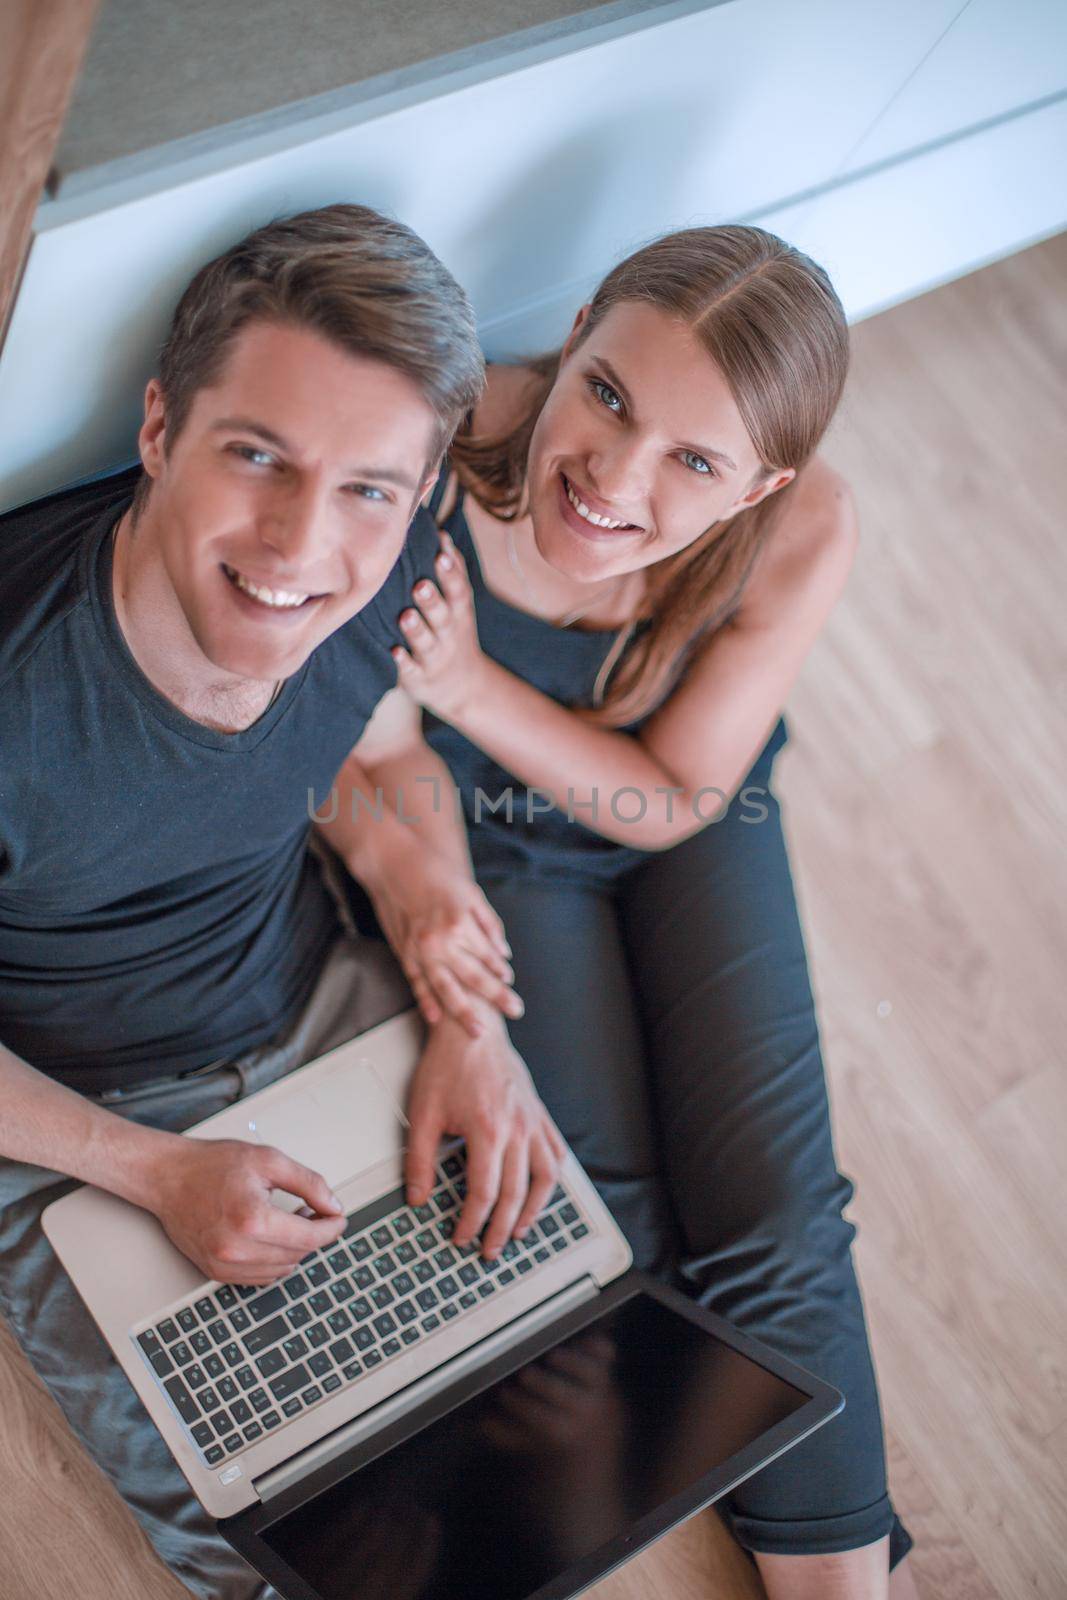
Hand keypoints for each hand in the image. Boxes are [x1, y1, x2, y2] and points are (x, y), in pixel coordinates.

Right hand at [150, 1135, 347, 1283]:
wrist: (168, 1178)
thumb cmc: (212, 1165)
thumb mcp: (269, 1160)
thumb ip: (308, 1183)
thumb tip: (333, 1206)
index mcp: (253, 1220)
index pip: (309, 1238)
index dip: (331, 1228)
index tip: (338, 1218)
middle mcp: (237, 1250)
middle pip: (298, 1254)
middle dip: (314, 1235)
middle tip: (315, 1211)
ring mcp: (224, 1265)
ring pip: (282, 1269)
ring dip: (295, 1249)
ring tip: (291, 1220)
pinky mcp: (216, 1272)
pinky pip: (260, 1277)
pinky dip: (274, 1260)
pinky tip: (272, 1236)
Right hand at [363, 841, 523, 1037]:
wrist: (394, 865)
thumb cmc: (435, 875)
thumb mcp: (471, 893)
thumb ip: (489, 924)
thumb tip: (503, 953)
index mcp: (461, 923)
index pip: (488, 956)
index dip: (501, 973)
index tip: (511, 985)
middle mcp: (441, 940)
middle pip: (473, 977)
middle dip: (496, 997)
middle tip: (515, 1011)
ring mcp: (420, 950)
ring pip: (445, 989)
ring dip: (463, 1012)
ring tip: (478, 1031)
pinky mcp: (403, 953)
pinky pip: (417, 983)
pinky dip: (426, 1002)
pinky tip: (437, 1019)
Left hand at [391, 529, 485, 721]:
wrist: (463, 687)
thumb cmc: (453, 634)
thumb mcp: (461, 605)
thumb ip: (452, 572)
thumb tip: (441, 534)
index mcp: (458, 614)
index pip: (458, 591)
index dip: (451, 574)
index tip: (441, 554)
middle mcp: (449, 634)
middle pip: (443, 616)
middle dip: (433, 600)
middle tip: (420, 585)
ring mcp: (435, 657)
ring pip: (426, 643)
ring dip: (417, 630)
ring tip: (406, 616)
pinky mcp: (420, 678)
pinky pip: (412, 671)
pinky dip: (404, 663)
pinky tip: (394, 652)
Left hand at [404, 1009, 566, 1259]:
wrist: (471, 1028)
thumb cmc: (447, 1065)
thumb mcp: (422, 1113)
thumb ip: (419, 1160)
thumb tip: (418, 1197)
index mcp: (487, 1130)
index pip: (483, 1192)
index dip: (472, 1222)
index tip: (461, 1237)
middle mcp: (516, 1128)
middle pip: (515, 1194)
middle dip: (500, 1228)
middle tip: (488, 1249)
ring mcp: (532, 1121)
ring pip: (544, 1178)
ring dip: (533, 1211)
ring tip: (518, 1230)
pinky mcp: (538, 1113)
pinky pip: (555, 1151)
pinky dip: (551, 1176)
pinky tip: (543, 1190)